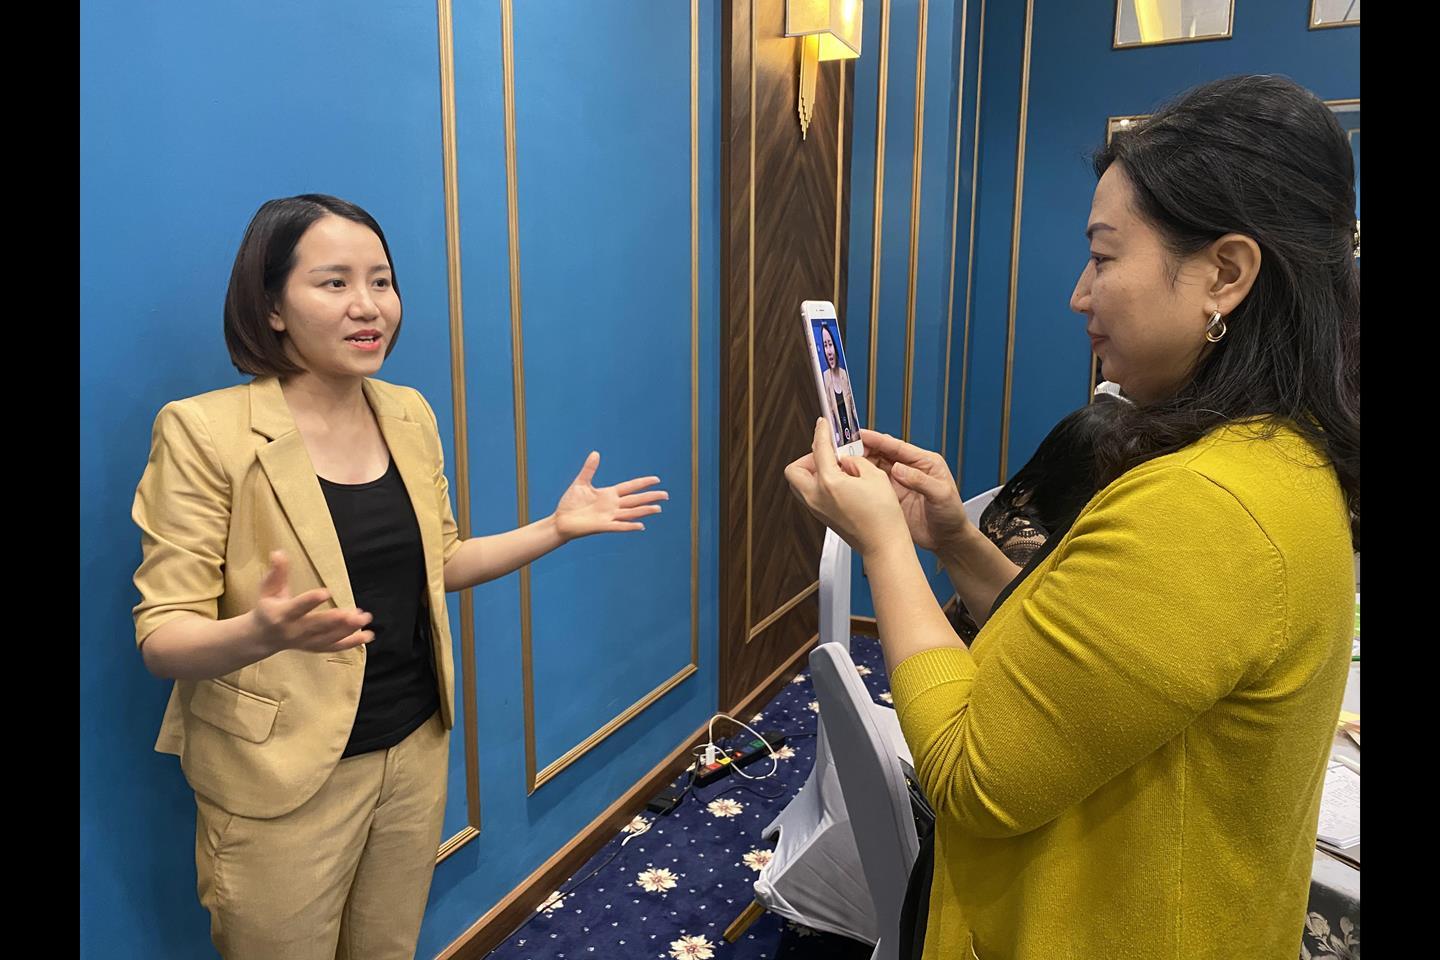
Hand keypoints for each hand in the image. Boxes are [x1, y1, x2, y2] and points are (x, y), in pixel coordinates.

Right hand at [251, 551, 373, 654]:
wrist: (262, 637)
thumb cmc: (268, 607)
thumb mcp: (268, 589)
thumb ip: (276, 572)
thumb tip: (278, 552)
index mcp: (281, 614)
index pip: (297, 607)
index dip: (311, 601)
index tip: (326, 592)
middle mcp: (294, 631)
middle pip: (316, 626)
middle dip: (335, 620)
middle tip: (355, 614)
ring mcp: (305, 642)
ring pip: (328, 638)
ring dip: (348, 630)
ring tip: (365, 619)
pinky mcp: (315, 647)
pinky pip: (334, 647)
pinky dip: (351, 643)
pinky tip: (368, 636)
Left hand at [552, 451, 667, 540]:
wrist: (561, 520)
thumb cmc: (570, 503)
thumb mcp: (581, 483)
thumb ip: (589, 469)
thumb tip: (595, 453)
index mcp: (609, 494)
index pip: (630, 487)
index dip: (643, 483)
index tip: (657, 479)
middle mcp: (612, 505)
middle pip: (635, 500)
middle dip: (650, 497)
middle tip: (666, 495)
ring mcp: (609, 516)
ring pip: (631, 513)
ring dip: (644, 511)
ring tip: (658, 509)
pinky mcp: (603, 526)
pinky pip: (619, 526)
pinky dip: (629, 526)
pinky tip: (641, 525)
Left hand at [783, 418, 909, 555]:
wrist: (883, 545)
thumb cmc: (882, 517)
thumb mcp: (875, 476)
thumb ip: (855, 461)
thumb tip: (845, 459)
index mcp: (828, 483)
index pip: (819, 449)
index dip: (822, 432)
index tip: (823, 424)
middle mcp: (816, 497)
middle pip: (795, 469)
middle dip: (809, 457)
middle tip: (828, 453)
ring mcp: (816, 509)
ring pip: (800, 483)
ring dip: (813, 471)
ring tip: (836, 468)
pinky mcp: (822, 517)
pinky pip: (810, 494)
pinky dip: (819, 484)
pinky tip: (839, 483)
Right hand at [856, 428, 970, 557]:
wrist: (948, 539)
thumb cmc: (952, 515)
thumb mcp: (941, 494)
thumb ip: (920, 481)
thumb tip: (898, 468)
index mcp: (925, 462)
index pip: (897, 447)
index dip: (877, 440)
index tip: (860, 435)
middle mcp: (910, 470)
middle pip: (882, 454)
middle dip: (863, 449)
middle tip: (844, 448)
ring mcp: (899, 484)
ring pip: (875, 468)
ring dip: (860, 464)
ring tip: (842, 461)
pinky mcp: (891, 497)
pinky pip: (873, 485)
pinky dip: (861, 481)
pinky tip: (850, 479)